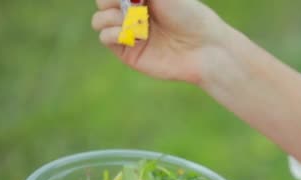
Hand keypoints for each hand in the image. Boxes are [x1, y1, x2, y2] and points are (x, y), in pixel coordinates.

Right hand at [92, 0, 228, 83]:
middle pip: (102, 3)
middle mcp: (133, 14)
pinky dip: (112, 33)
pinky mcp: (128, 53)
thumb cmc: (188, 15)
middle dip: (112, 2)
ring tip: (133, 22)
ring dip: (110, 17)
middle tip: (134, 7)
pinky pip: (105, 38)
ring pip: (99, 21)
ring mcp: (129, 34)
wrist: (202, 47)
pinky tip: (132, 34)